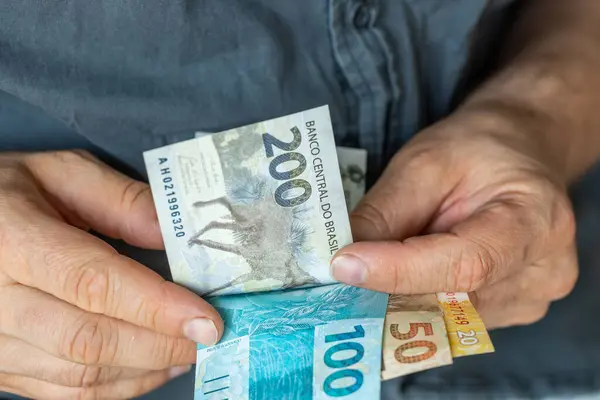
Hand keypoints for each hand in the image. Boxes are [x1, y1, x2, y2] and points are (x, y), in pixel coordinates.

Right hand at [0, 150, 222, 398]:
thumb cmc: (7, 194)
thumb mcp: (63, 174)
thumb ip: (124, 202)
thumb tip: (181, 238)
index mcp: (12, 240)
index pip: (93, 283)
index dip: (156, 307)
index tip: (207, 319)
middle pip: (90, 339)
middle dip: (162, 343)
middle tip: (211, 336)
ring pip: (79, 375)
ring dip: (146, 368)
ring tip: (189, 349)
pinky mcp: (0, 366)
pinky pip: (63, 393)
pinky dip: (118, 386)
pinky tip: (151, 366)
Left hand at [332, 111, 577, 328]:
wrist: (518, 153)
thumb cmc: (476, 150)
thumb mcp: (425, 162)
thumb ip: (385, 213)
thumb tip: (342, 262)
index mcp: (536, 221)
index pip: (464, 264)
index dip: (399, 270)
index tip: (344, 265)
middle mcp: (544, 272)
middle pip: (452, 301)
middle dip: (387, 289)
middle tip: (340, 272)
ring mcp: (531, 299)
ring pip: (446, 317)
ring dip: (400, 295)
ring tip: (382, 260)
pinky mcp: (513, 311)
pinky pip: (452, 319)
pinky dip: (418, 298)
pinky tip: (411, 270)